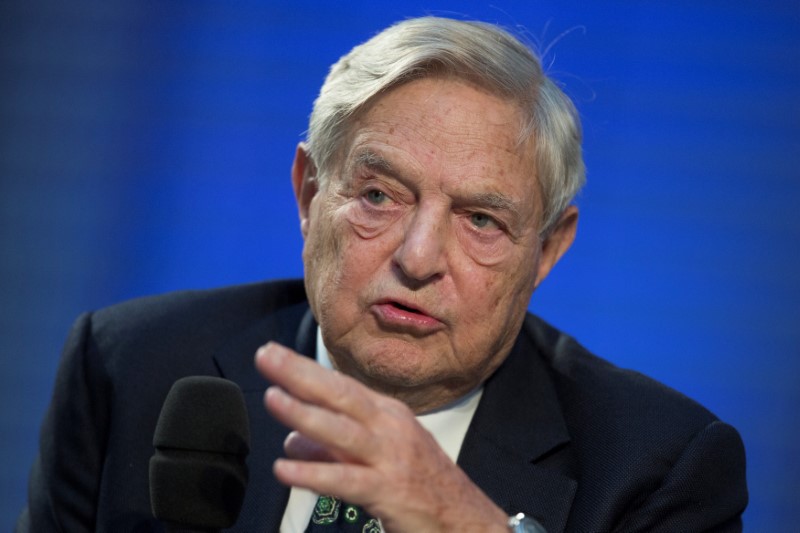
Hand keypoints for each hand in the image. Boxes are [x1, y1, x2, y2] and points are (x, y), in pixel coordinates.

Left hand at [255, 342, 508, 532]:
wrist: (464, 517)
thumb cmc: (420, 482)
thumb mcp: (376, 455)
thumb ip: (332, 446)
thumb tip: (291, 439)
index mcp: (387, 413)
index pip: (340, 385)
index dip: (304, 368)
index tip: (273, 353)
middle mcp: (389, 427)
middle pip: (340, 395)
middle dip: (301, 374)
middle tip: (266, 356)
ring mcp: (390, 457)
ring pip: (342, 431)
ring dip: (305, 414)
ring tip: (272, 399)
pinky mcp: (388, 490)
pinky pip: (345, 480)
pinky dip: (314, 473)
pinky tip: (285, 469)